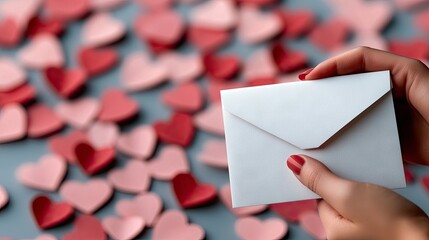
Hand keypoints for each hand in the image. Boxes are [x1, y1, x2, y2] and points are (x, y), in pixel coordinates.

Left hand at [287, 154, 428, 239]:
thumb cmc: (390, 222)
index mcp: (330, 227)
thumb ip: (319, 180)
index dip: (317, 173)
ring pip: (350, 192)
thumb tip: (293, 164)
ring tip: (361, 166)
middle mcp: (343, 229)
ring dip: (354, 178)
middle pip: (332, 191)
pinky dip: (368, 185)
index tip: (319, 154)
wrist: (428, 238)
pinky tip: (374, 179)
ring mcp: (362, 226)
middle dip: (337, 174)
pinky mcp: (379, 221)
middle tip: (345, 157)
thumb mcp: (348, 196)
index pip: (316, 193)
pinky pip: (365, 197)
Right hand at [300, 47, 428, 165]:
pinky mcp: (385, 134)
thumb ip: (392, 69)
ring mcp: (385, 112)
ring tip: (311, 117)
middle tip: (303, 96)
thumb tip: (351, 68)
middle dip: (325, 87)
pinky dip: (342, 132)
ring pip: (350, 107)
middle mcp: (387, 90)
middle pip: (349, 83)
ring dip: (331, 112)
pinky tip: (331, 138)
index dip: (331, 66)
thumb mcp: (415, 78)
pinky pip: (358, 130)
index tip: (310, 79)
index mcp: (395, 72)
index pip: (356, 61)